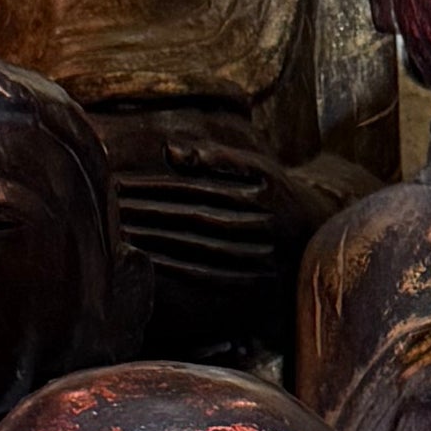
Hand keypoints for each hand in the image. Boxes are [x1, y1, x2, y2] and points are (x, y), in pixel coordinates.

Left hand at [114, 131, 294, 289]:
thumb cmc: (278, 193)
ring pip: (198, 244)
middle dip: (148, 211)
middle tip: (109, 210)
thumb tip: (168, 150)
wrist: (321, 234)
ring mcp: (257, 251)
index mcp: (255, 187)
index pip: (191, 187)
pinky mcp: (256, 279)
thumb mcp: (256, 166)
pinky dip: (181, 270)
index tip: (118, 185)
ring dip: (157, 240)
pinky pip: (213, 275)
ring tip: (122, 234)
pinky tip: (154, 265)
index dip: (154, 186)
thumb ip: (214, 157)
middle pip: (190, 214)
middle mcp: (258, 220)